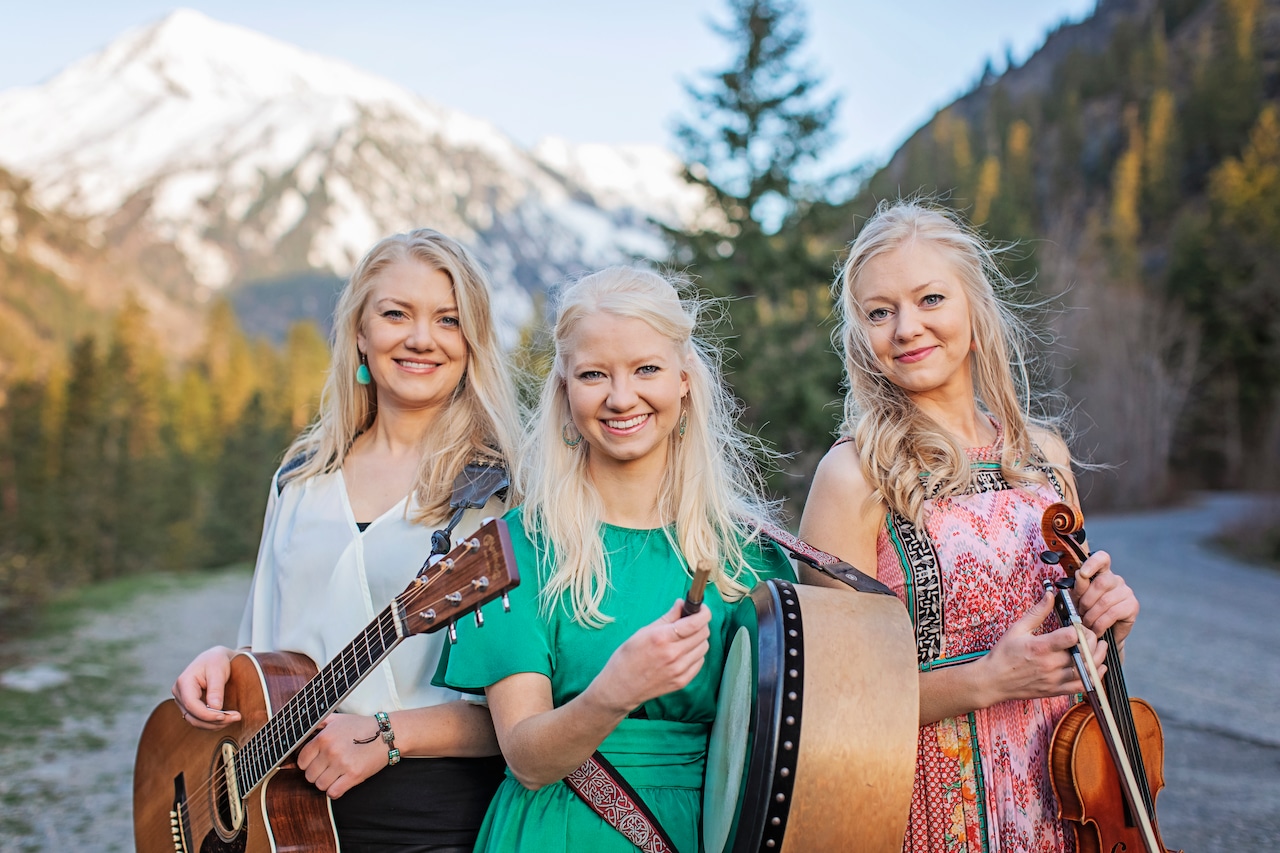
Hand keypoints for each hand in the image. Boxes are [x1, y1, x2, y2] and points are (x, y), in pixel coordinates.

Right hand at [172, 646, 242, 729]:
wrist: (214, 658)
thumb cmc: (216, 661)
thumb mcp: (218, 671)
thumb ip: (216, 689)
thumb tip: (216, 708)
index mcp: (184, 682)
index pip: (191, 704)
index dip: (207, 714)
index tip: (224, 716)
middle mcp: (180, 693)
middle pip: (193, 716)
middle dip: (214, 721)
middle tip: (236, 717)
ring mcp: (183, 701)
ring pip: (195, 721)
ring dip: (214, 724)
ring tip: (234, 718)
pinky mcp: (190, 706)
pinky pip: (199, 719)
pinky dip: (212, 722)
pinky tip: (226, 718)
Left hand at [297, 713, 387, 798]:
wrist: (387, 734)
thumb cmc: (362, 727)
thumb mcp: (338, 719)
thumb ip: (319, 723)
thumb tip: (303, 730)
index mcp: (324, 737)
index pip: (301, 760)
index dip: (307, 763)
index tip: (315, 762)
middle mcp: (331, 751)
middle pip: (309, 775)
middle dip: (316, 774)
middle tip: (326, 769)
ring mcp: (342, 764)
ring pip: (320, 785)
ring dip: (326, 783)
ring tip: (335, 776)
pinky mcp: (354, 775)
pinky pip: (333, 792)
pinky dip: (335, 791)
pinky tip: (340, 783)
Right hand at [591, 599, 712, 714]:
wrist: (621, 687)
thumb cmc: (627, 657)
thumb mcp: (643, 631)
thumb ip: (667, 617)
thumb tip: (682, 604)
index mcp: (662, 638)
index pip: (695, 623)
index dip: (704, 613)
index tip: (702, 609)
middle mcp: (674, 654)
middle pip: (703, 634)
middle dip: (700, 624)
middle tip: (690, 622)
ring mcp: (679, 670)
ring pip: (704, 647)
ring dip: (698, 639)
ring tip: (684, 639)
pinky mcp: (682, 681)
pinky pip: (700, 662)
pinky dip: (695, 654)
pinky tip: (683, 653)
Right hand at [980, 590, 1107, 703]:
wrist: (993, 681)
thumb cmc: (1004, 654)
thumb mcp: (1017, 629)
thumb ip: (1037, 612)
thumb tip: (1050, 594)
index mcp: (1040, 647)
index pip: (1072, 637)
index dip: (1080, 628)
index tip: (1077, 624)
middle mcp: (1050, 665)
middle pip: (1084, 652)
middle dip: (1092, 640)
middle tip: (1090, 633)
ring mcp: (1054, 679)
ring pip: (1087, 669)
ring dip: (1098, 657)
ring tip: (1100, 646)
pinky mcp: (1056, 690)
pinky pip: (1083, 686)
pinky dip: (1095, 676)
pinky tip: (1098, 666)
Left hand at [1071, 550, 1138, 647]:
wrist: (1103, 635)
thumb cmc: (1089, 613)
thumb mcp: (1079, 599)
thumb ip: (1079, 587)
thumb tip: (1080, 575)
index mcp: (1101, 573)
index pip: (1102, 558)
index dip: (1093, 563)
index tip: (1082, 573)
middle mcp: (1116, 579)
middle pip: (1101, 582)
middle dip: (1086, 601)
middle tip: (1080, 613)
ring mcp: (1126, 592)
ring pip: (1105, 600)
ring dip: (1091, 615)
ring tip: (1086, 623)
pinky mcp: (1133, 606)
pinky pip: (1113, 613)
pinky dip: (1100, 623)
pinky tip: (1096, 629)